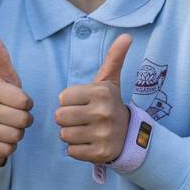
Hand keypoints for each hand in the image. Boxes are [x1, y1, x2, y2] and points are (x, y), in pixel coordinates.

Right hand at [0, 33, 33, 172]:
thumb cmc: (1, 101)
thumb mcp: (5, 79)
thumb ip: (0, 57)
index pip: (26, 101)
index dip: (26, 104)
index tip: (16, 102)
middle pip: (23, 120)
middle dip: (23, 121)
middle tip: (13, 117)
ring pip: (16, 136)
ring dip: (17, 134)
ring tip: (7, 128)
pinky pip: (8, 150)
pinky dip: (9, 147)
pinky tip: (0, 140)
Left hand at [55, 35, 132, 164]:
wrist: (129, 135)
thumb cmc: (109, 104)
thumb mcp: (110, 81)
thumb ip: (114, 58)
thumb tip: (126, 35)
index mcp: (101, 92)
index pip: (62, 98)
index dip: (68, 102)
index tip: (82, 103)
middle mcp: (103, 113)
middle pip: (60, 116)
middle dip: (66, 118)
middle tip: (81, 118)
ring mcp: (103, 134)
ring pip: (64, 135)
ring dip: (70, 134)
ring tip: (85, 130)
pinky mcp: (100, 153)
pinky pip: (71, 152)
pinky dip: (76, 149)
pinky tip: (89, 143)